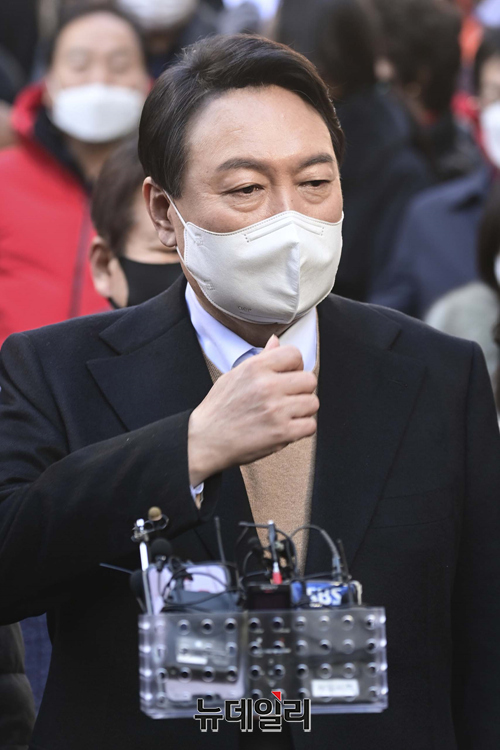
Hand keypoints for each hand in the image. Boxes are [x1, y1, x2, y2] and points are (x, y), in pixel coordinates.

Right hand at [188, 335, 318, 485]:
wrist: (205, 440)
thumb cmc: (219, 409)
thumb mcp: (234, 375)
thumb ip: (260, 359)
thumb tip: (276, 341)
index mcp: (255, 368)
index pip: (295, 354)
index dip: (295, 366)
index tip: (288, 376)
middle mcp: (267, 386)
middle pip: (309, 380)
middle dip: (301, 389)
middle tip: (287, 398)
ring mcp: (276, 410)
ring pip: (313, 403)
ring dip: (303, 410)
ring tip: (286, 414)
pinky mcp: (282, 433)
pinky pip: (310, 426)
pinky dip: (302, 429)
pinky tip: (286, 428)